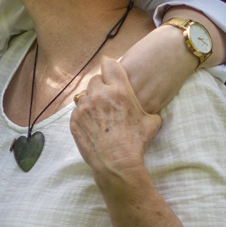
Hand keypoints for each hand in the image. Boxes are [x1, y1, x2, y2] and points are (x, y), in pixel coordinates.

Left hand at [70, 57, 162, 185]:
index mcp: (119, 90)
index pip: (109, 65)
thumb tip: (151, 108)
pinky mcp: (74, 119)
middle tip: (109, 96)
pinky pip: (77, 110)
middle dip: (102, 85)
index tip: (112, 71)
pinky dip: (84, 113)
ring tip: (101, 111)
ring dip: (92, 99)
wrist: (116, 162)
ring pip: (85, 94)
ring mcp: (84, 107)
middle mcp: (98, 95)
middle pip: (95, 80)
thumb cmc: (135, 142)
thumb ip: (147, 109)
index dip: (111, 67)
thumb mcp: (151, 122)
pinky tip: (94, 123)